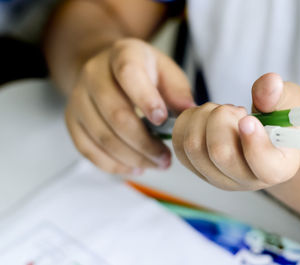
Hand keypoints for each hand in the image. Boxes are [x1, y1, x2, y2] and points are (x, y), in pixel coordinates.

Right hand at [65, 38, 194, 175]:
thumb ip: (178, 90)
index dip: (146, 99)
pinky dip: (113, 165)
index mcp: (121, 54)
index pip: (128, 74)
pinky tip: (135, 167)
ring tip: (156, 164)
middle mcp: (93, 74)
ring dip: (132, 158)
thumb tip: (188, 112)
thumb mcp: (165, 70)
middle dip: (144, 143)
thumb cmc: (143, 73)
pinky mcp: (71, 120)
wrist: (106, 69)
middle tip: (165, 158)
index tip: (162, 120)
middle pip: (115, 114)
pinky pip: (88, 149)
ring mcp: (78, 98)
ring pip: (102, 136)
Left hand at [172, 73, 299, 189]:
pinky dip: (187, 121)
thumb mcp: (291, 104)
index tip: (248, 118)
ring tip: (223, 113)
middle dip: (222, 119)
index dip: (253, 141)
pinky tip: (205, 116)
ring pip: (193, 147)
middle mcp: (246, 180)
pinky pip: (179, 144)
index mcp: (277, 168)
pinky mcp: (198, 168)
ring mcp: (219, 177)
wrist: (271, 141)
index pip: (264, 166)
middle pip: (220, 154)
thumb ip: (279, 95)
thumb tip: (268, 84)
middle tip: (237, 110)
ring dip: (203, 117)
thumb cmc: (284, 123)